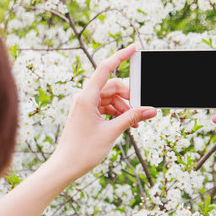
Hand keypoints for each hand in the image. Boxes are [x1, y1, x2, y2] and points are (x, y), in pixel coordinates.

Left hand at [51, 44, 156, 178]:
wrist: (65, 166)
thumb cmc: (83, 151)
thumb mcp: (111, 132)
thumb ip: (132, 118)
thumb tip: (150, 110)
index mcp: (86, 97)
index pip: (105, 69)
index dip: (120, 56)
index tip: (134, 48)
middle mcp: (84, 97)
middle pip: (112, 86)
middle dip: (129, 96)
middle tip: (142, 109)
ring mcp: (84, 105)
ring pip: (110, 97)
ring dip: (124, 107)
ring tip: (135, 122)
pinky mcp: (85, 113)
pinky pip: (105, 106)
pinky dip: (116, 112)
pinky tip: (126, 123)